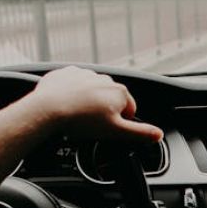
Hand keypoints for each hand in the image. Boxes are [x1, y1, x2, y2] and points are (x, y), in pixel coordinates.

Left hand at [26, 66, 162, 141]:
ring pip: (91, 91)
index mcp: (119, 92)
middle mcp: (105, 79)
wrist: (48, 108)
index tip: (106, 129)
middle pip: (110, 99)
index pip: (129, 109)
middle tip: (90, 125)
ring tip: (76, 115)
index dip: (119, 122)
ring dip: (87, 101)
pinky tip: (65, 104)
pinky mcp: (66, 73)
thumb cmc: (82, 120)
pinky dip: (70, 93)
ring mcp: (85, 74)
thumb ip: (139, 133)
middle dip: (103, 111)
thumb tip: (158, 134)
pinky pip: (72, 84)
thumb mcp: (115, 131)